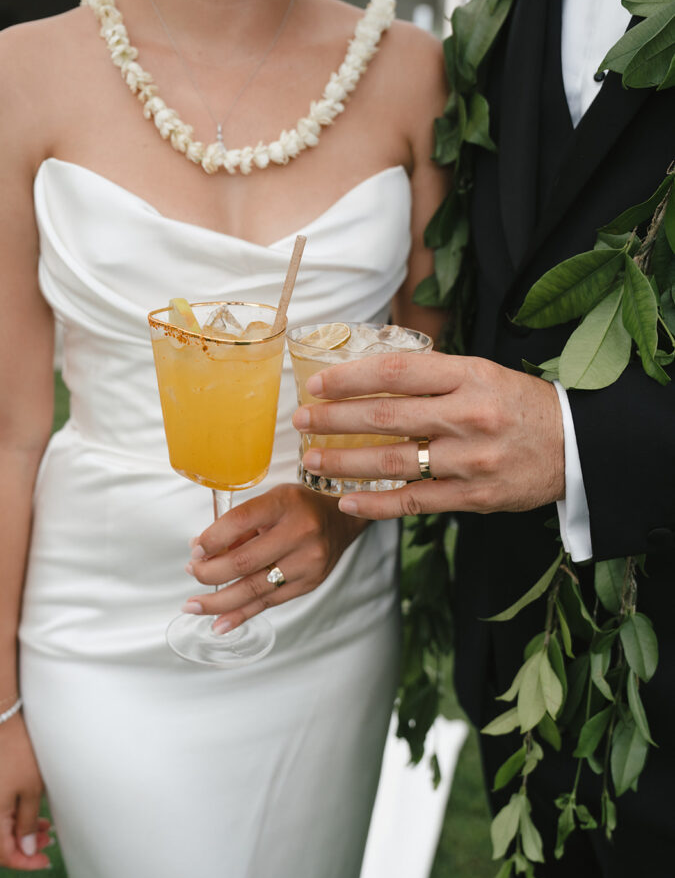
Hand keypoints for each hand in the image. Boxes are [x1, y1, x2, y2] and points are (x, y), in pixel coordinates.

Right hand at [0, 713, 51, 870]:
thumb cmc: (17, 752)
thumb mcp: (31, 788)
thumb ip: (27, 822)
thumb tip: (25, 848)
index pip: (4, 855)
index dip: (26, 862)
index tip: (46, 861)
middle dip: (24, 847)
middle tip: (48, 839)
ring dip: (19, 832)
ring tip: (44, 826)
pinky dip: (11, 818)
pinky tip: (29, 812)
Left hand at [182, 484, 367, 631]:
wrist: (342, 521)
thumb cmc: (299, 507)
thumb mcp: (271, 501)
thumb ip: (240, 525)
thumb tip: (202, 550)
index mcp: (284, 504)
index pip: (241, 520)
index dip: (212, 539)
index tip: (196, 550)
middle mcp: (299, 533)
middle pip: (244, 561)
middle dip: (210, 573)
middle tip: (192, 572)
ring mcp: (307, 562)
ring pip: (254, 589)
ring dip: (218, 601)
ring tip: (193, 605)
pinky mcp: (309, 584)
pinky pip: (268, 603)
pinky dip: (240, 615)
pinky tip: (219, 623)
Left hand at [291, 352, 564, 518]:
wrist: (576, 446)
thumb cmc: (519, 405)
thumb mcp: (482, 373)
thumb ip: (432, 376)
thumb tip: (369, 374)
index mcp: (469, 376)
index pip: (396, 373)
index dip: (350, 378)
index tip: (317, 383)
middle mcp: (468, 416)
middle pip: (386, 417)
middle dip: (335, 420)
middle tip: (301, 421)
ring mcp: (471, 460)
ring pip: (394, 463)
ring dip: (345, 463)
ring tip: (312, 461)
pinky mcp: (474, 497)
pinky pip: (415, 502)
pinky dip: (377, 504)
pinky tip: (347, 500)